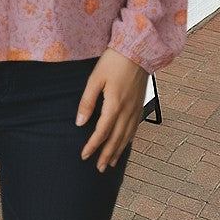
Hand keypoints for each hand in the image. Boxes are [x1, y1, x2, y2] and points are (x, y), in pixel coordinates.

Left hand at [75, 48, 148, 171]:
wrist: (137, 51)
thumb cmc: (113, 62)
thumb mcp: (95, 78)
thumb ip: (87, 101)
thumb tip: (80, 122)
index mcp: (114, 104)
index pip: (102, 132)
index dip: (92, 145)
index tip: (84, 155)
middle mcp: (127, 111)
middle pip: (116, 139)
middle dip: (106, 155)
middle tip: (98, 168)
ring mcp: (136, 109)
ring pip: (126, 136)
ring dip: (117, 151)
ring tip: (110, 163)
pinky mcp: (140, 105)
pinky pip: (134, 129)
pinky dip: (127, 141)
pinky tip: (123, 144)